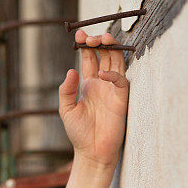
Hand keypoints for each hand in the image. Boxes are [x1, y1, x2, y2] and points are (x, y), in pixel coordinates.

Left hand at [58, 30, 129, 169]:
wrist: (92, 152)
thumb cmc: (79, 133)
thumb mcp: (66, 109)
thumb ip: (67, 90)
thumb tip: (71, 69)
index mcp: (89, 83)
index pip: (90, 57)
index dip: (86, 45)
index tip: (79, 35)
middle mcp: (102, 83)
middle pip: (105, 54)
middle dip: (99, 42)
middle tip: (91, 38)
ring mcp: (113, 90)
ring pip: (117, 61)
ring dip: (111, 49)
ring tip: (102, 40)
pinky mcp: (121, 99)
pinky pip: (122, 81)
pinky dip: (113, 74)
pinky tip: (102, 74)